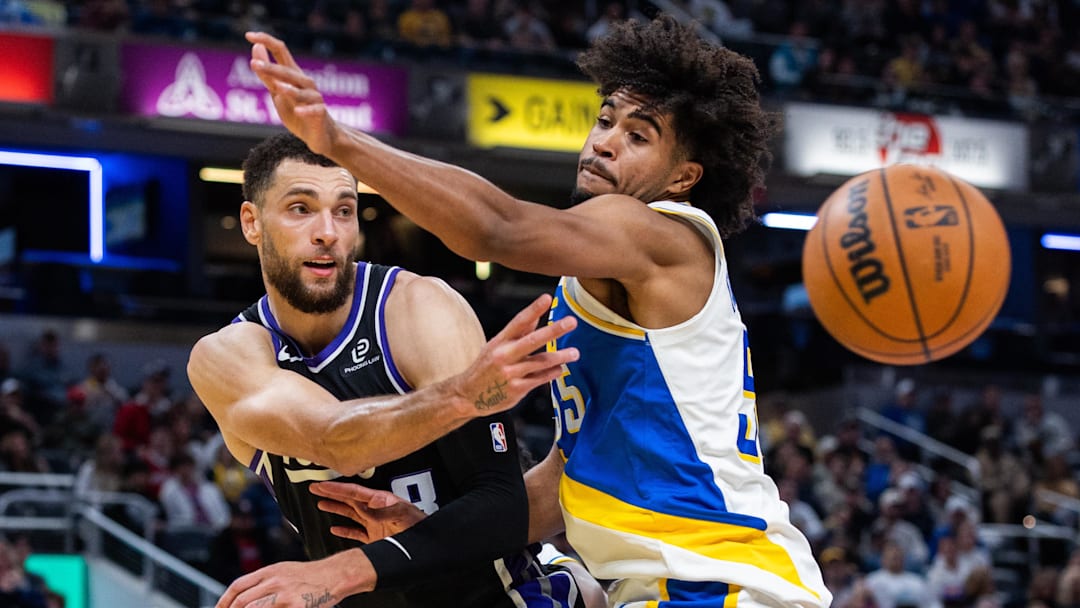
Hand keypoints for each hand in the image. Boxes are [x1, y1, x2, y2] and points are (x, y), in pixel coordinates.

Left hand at [216, 552, 369, 607]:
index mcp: (270, 570)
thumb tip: (244, 594)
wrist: (336, 574)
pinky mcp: (296, 606)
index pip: (238, 586)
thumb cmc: (312, 575)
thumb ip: (265, 580)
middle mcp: (274, 581)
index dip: (224, 601)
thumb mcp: (285, 570)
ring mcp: (284, 595)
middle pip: (242, 601)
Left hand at [245, 31, 337, 156]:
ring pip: (301, 92)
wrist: (320, 135)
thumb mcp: (277, 92)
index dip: (266, 41)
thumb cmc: (298, 112)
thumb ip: (267, 73)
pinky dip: (306, 111)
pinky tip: (298, 111)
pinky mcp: (320, 115)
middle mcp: (305, 83)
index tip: (249, 35)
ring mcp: (314, 99)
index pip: (281, 51)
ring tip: (278, 87)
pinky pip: (315, 111)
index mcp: (293, 74)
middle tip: (254, 65)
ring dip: (290, 90)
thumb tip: (256, 47)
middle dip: (271, 69)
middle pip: (288, 72)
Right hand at [310, 482, 426, 542]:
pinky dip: (344, 530)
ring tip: (321, 503)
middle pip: (348, 499)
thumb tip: (366, 506)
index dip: (336, 488)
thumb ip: (383, 511)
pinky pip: (356, 533)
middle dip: (331, 493)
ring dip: (335, 508)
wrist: (428, 541)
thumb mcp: (402, 515)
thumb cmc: (419, 524)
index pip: (354, 492)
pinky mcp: (376, 537)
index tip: (321, 485)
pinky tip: (335, 528)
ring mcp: (375, 524)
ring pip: (350, 514)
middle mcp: (375, 510)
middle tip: (314, 487)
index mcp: (380, 501)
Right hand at [457, 294, 577, 416]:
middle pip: (532, 340)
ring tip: (575, 353)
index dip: (533, 309)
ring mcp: (510, 373)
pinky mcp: (516, 389)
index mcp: (499, 342)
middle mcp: (504, 356)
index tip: (547, 298)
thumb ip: (517, 333)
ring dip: (560, 356)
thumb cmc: (486, 367)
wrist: (467, 395)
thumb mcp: (496, 346)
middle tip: (571, 322)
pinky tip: (560, 369)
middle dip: (553, 330)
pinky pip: (539, 379)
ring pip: (540, 362)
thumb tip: (536, 316)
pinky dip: (552, 373)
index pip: (518, 322)